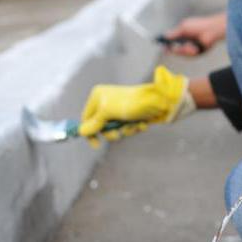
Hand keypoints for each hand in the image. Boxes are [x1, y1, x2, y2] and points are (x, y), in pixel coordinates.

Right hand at [79, 66, 194, 143]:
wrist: (160, 101)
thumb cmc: (132, 103)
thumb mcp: (108, 112)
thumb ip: (93, 123)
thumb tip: (81, 132)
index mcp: (97, 96)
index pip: (86, 118)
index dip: (90, 132)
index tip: (96, 145)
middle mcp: (107, 101)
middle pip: (101, 126)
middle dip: (112, 133)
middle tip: (119, 134)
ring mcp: (120, 108)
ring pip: (116, 129)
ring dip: (125, 131)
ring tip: (135, 126)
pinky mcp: (132, 114)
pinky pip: (127, 127)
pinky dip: (134, 128)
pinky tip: (142, 123)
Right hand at [165, 13, 226, 55]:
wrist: (213, 30)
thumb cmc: (200, 25)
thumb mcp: (184, 27)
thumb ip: (174, 33)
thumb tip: (165, 36)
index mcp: (183, 34)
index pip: (172, 41)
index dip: (167, 45)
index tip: (163, 48)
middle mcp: (187, 41)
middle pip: (176, 50)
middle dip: (175, 49)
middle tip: (173, 49)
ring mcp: (192, 47)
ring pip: (182, 54)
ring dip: (184, 51)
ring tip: (189, 46)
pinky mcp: (198, 53)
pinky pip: (190, 56)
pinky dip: (191, 52)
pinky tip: (194, 48)